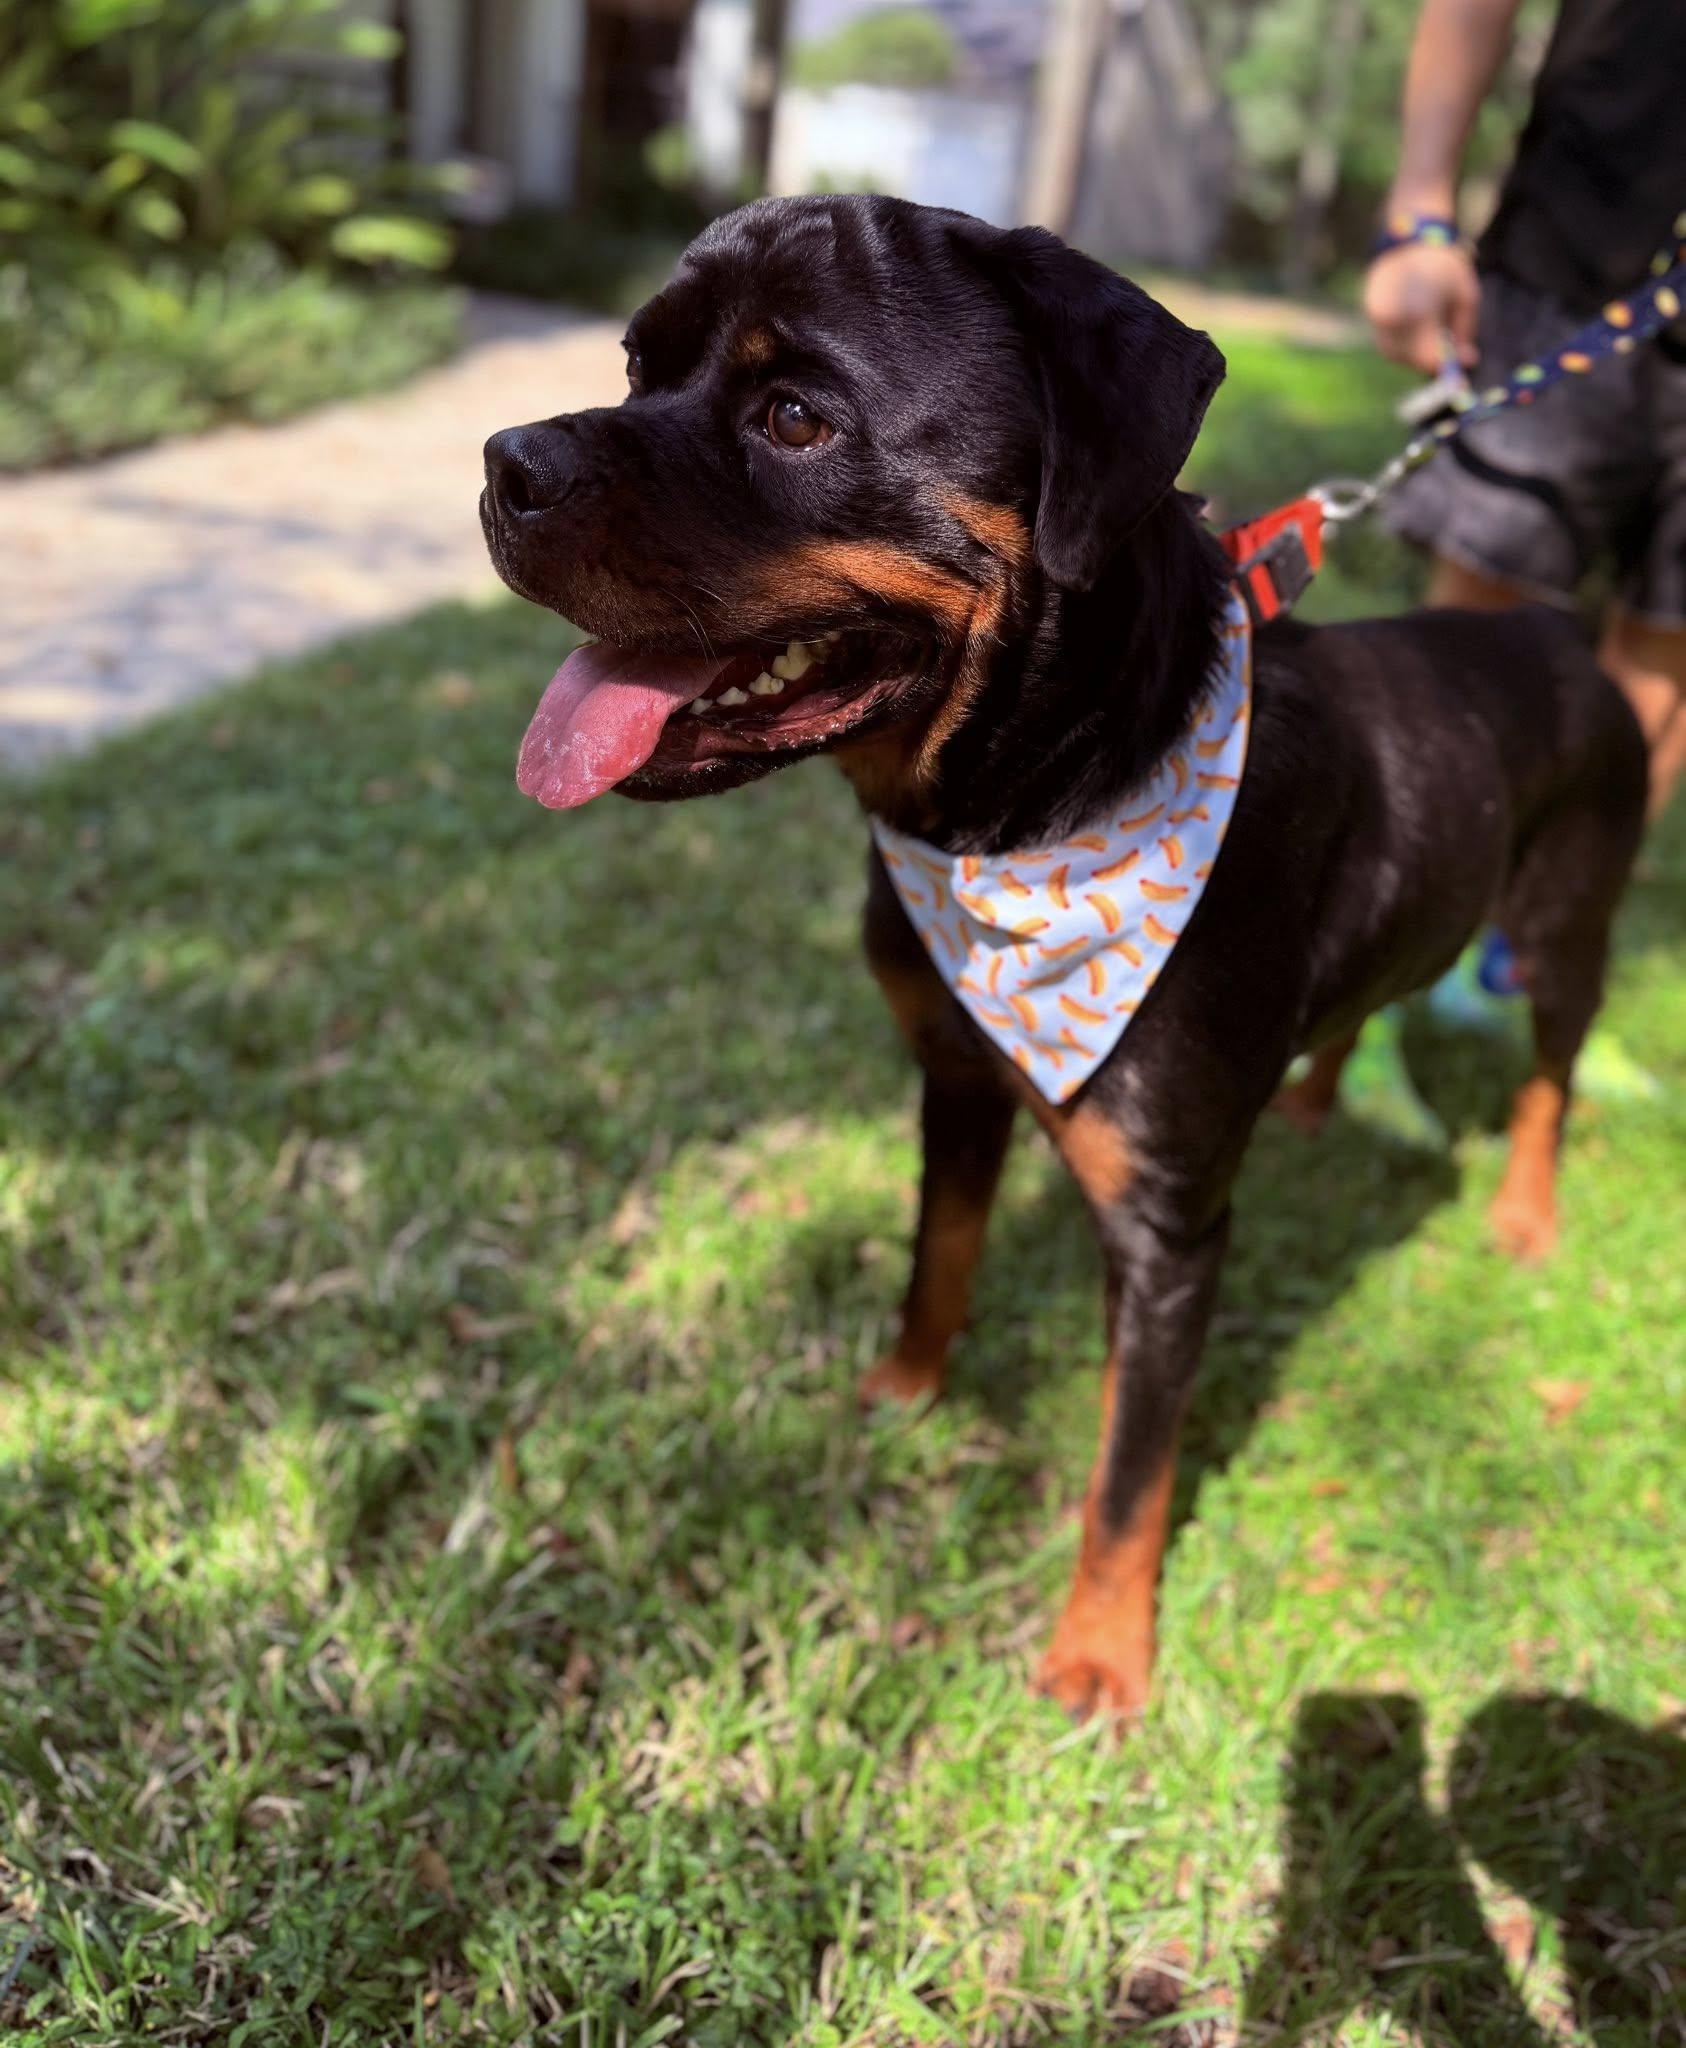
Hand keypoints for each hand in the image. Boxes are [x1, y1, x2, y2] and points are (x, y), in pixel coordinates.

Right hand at [1363, 240, 1480, 374]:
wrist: (1410, 237)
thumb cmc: (1444, 264)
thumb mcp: (1466, 296)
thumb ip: (1465, 332)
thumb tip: (1466, 361)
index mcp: (1417, 315)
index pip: (1429, 359)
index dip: (1447, 367)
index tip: (1463, 367)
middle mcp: (1392, 321)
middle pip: (1412, 361)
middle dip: (1432, 362)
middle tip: (1451, 354)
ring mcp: (1377, 319)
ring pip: (1396, 355)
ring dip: (1415, 354)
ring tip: (1433, 337)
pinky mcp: (1370, 316)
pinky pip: (1386, 342)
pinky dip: (1403, 344)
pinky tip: (1417, 330)